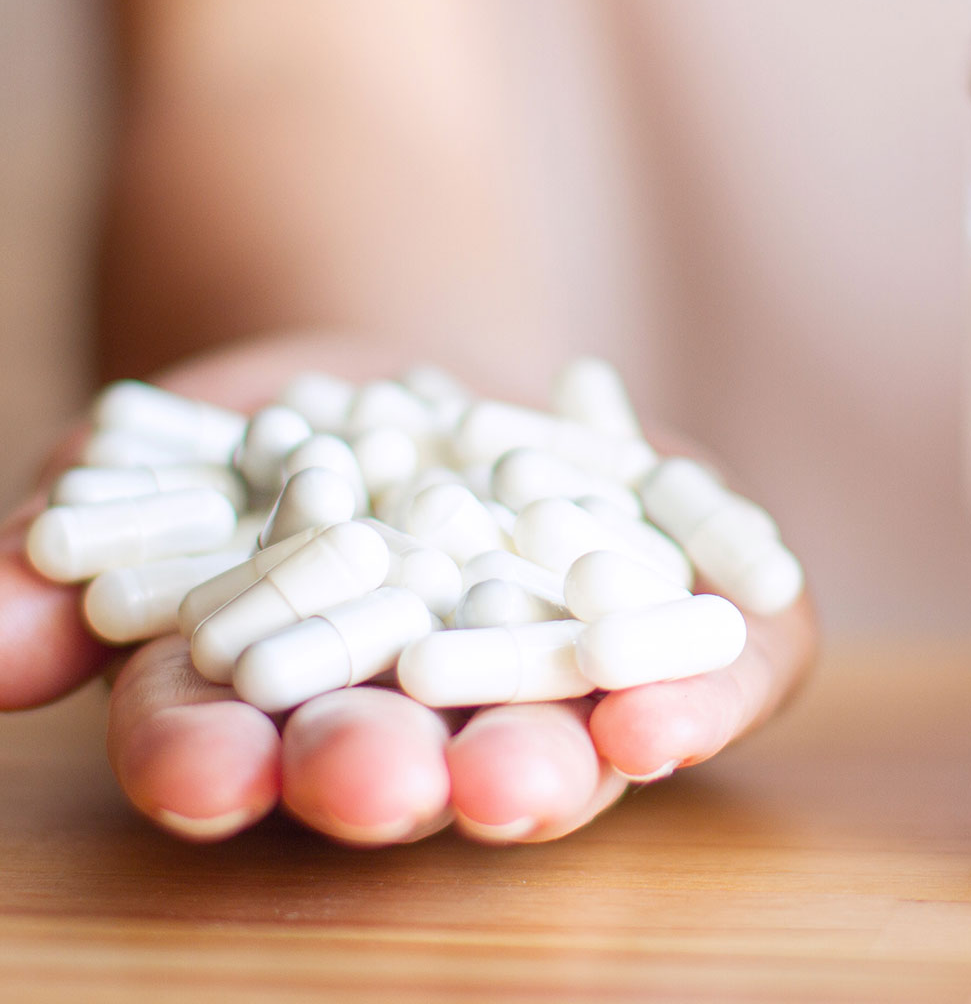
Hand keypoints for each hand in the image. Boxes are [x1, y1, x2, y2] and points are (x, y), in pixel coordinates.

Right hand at [0, 333, 815, 844]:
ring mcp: (560, 679)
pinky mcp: (678, 620)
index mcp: (277, 708)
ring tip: (545, 769)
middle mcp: (424, 721)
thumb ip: (72, 557)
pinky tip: (680, 712)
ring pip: (559, 743)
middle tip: (388, 782)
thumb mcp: (160, 467)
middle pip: (404, 771)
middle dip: (393, 780)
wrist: (414, 376)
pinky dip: (705, 696)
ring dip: (550, 765)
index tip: (203, 768)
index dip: (214, 764)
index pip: (230, 750)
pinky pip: (709, 675)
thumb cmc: (270, 440)